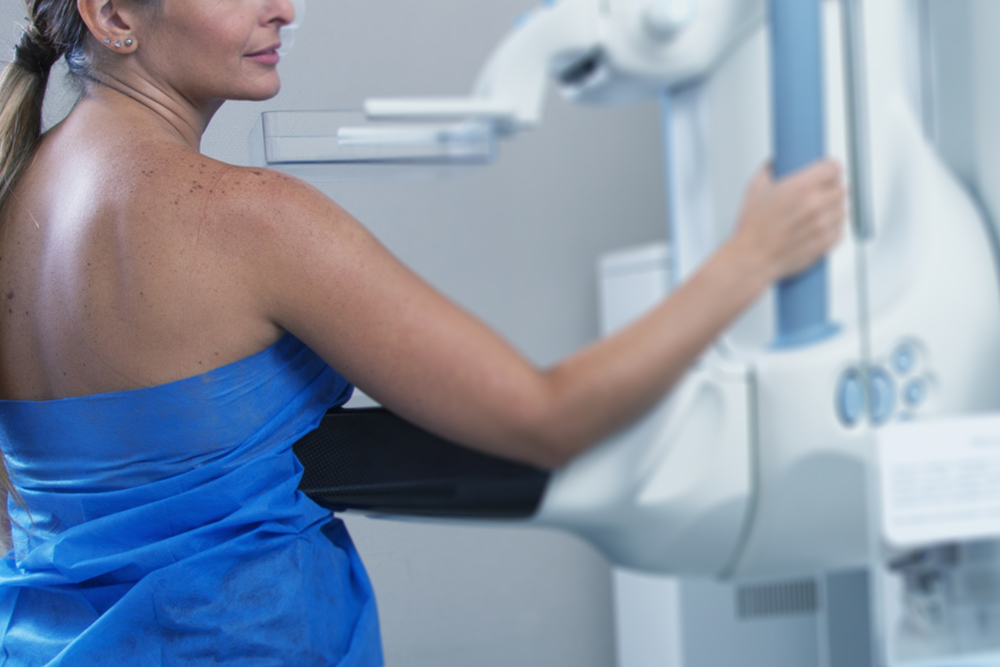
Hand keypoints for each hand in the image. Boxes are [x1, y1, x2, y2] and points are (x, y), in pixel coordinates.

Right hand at [728, 160, 845, 281]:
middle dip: (830, 189)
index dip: (830, 170)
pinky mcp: (826, 242)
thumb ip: (769, 172)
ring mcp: (823, 224)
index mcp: (800, 187)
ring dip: (833, 209)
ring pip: (842, 208)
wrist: (752, 258)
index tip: (827, 173)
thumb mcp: (755, 191)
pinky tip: (817, 228)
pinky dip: (832, 228)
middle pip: (841, 187)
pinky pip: (840, 229)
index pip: (833, 168)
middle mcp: (816, 204)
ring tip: (817, 213)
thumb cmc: (752, 230)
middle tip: (818, 194)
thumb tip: (775, 164)